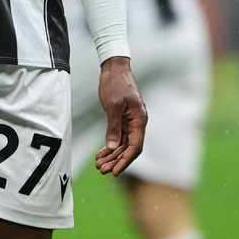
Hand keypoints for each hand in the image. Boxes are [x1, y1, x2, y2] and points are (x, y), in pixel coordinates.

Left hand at [95, 56, 146, 176]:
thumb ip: (113, 127)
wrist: (113, 67)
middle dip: (116, 160)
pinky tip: (100, 154)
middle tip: (102, 170)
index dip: (125, 160)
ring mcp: (129, 121)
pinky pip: (118, 136)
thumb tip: (112, 147)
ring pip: (122, 144)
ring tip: (99, 165)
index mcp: (139, 119)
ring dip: (111, 155)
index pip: (135, 146)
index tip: (115, 171)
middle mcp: (137, 122)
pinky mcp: (121, 118)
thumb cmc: (115, 83)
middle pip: (128, 148)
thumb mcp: (113, 105)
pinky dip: (109, 145)